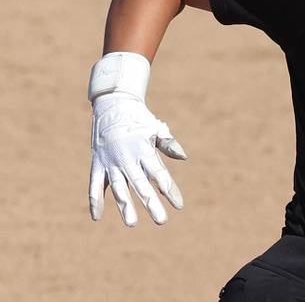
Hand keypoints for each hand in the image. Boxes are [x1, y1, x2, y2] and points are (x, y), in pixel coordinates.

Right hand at [89, 93, 186, 225]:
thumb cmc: (140, 120)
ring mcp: (111, 162)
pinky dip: (94, 200)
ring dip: (125, 206)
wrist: (113, 105)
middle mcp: (127, 158)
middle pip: (141, 185)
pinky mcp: (97, 164)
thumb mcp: (156, 128)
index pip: (159, 174)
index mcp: (144, 150)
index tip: (179, 205)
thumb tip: (184, 157)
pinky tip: (96, 217)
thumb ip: (168, 144)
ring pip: (118, 188)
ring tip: (132, 224)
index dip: (169, 190)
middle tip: (162, 221)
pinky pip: (94, 185)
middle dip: (151, 203)